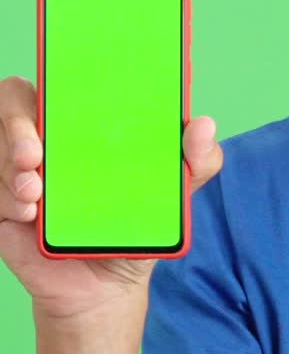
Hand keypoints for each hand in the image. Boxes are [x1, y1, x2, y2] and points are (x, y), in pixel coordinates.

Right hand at [0, 75, 222, 319]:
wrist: (106, 287)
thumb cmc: (136, 229)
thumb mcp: (175, 195)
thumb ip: (197, 161)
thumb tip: (204, 124)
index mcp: (86, 122)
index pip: (62, 77)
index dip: (54, 65)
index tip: (59, 73)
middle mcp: (48, 136)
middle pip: (14, 98)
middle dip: (16, 121)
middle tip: (33, 153)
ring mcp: (20, 167)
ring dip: (9, 163)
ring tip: (35, 193)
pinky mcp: (4, 201)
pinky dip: (8, 197)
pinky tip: (31, 215)